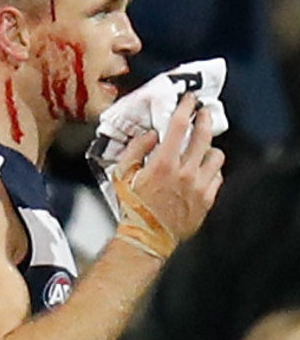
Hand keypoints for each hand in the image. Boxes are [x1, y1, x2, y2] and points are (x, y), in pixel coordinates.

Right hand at [115, 94, 224, 242]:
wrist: (147, 238)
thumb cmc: (133, 209)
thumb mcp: (122, 176)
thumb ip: (135, 150)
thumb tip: (151, 134)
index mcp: (163, 164)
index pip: (180, 125)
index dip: (186, 107)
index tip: (189, 100)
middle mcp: (185, 173)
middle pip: (204, 135)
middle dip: (204, 118)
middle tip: (202, 113)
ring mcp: (199, 187)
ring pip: (216, 155)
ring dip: (210, 148)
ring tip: (203, 148)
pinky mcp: (207, 200)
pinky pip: (218, 177)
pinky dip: (211, 171)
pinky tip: (202, 171)